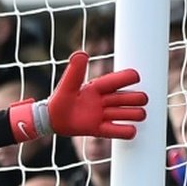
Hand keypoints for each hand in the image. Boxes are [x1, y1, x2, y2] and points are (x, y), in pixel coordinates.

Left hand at [8, 51, 147, 141]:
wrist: (51, 120)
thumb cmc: (59, 100)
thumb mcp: (68, 85)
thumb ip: (75, 71)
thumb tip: (82, 53)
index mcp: (99, 87)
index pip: (121, 79)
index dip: (129, 78)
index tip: (134, 77)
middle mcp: (106, 100)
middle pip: (134, 97)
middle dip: (135, 98)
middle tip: (118, 101)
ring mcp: (105, 115)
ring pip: (134, 113)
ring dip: (133, 114)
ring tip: (116, 114)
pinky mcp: (102, 130)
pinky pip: (123, 132)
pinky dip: (128, 131)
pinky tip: (127, 129)